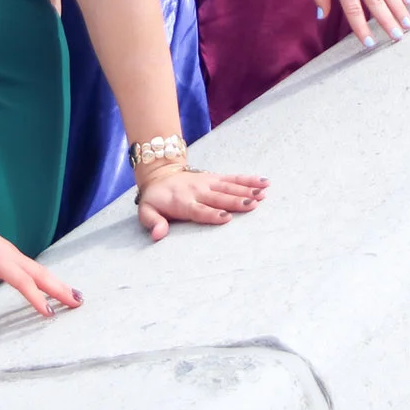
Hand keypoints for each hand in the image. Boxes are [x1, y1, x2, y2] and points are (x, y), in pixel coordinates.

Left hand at [0, 185, 81, 320]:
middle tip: (79, 302)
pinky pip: (32, 267)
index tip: (49, 314)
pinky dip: (45, 277)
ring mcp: (10, 253)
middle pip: (40, 273)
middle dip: (60, 288)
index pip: (22, 281)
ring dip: (57, 283)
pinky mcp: (7, 253)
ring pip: (39, 269)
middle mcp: (10, 255)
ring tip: (73, 296)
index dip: (36, 298)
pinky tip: (49, 284)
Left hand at [133, 163, 268, 241]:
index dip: (211, 214)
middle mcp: (198, 191)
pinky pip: (233, 179)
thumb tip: (158, 234)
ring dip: (246, 190)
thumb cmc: (156, 200)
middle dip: (235, 201)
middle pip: (218, 198)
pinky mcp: (215, 177)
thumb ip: (152, 222)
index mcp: (182, 202)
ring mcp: (208, 183)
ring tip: (262, 194)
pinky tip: (263, 183)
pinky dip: (248, 180)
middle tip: (252, 204)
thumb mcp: (146, 212)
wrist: (160, 174)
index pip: (199, 210)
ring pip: (228, 187)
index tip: (226, 217)